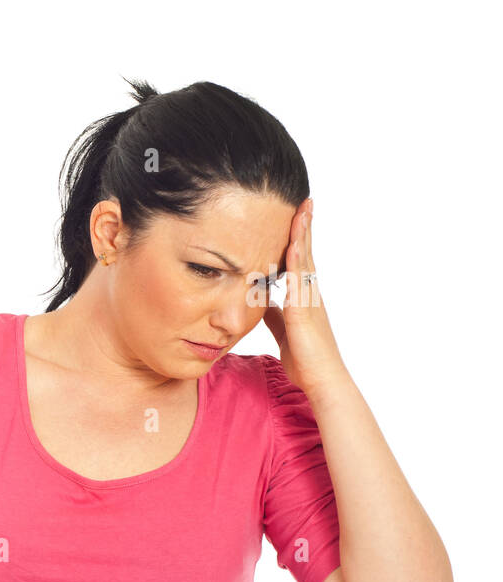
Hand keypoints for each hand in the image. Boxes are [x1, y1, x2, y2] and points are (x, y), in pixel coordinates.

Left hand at [259, 198, 349, 396]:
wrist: (322, 380)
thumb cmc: (305, 359)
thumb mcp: (282, 331)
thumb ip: (272, 314)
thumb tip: (260, 301)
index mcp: (303, 298)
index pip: (298, 262)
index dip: (296, 240)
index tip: (294, 217)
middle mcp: (310, 295)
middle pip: (305, 253)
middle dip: (304, 227)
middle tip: (303, 200)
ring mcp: (310, 300)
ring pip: (306, 260)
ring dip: (303, 234)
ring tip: (302, 208)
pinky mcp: (305, 311)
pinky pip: (301, 280)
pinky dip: (297, 259)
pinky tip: (293, 242)